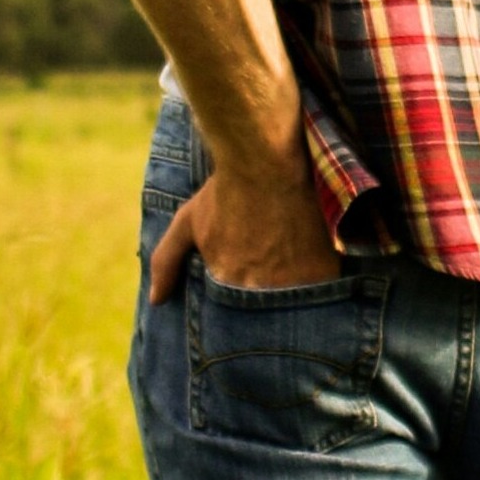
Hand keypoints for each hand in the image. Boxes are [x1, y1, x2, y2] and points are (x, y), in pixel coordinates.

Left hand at [148, 167, 340, 302]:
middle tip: (270, 285)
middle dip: (266, 308)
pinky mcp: (323, 269)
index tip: (245, 301)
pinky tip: (316, 272)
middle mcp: (260, 290)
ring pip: (295, 306)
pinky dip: (320, 285)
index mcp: (227, 284)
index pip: (232, 316)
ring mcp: (294, 283)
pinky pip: (324, 292)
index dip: (240, 314)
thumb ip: (166, 262)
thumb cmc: (225, 192)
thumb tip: (155, 300)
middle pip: (265, 315)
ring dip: (294, 299)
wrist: (267, 163)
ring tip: (294, 279)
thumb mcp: (188, 223)